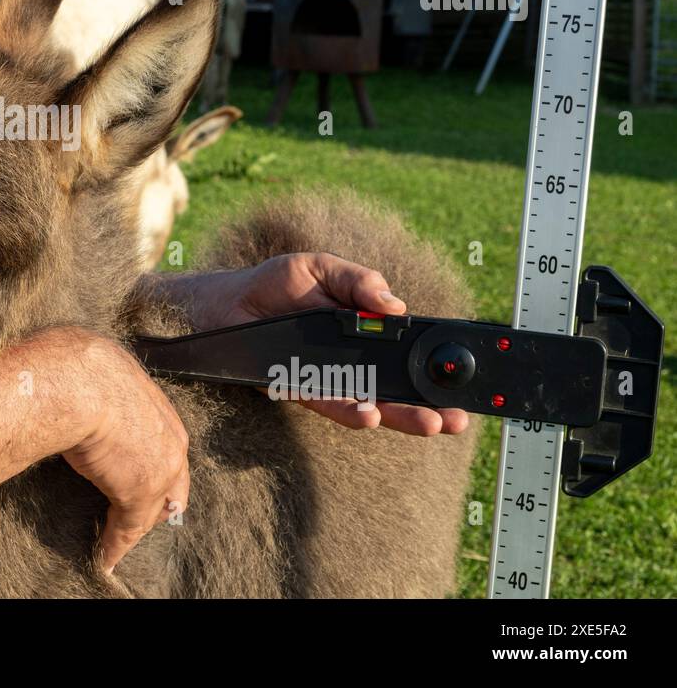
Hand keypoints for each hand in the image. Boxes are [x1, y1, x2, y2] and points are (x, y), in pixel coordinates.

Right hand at [50, 333, 189, 574]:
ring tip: (118, 542)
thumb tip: (61, 366)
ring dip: (136, 526)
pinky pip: (128, 528)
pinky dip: (114, 546)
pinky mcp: (140, 494)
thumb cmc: (78, 367)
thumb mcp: (95, 370)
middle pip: (174, 480)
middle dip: (161, 500)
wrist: (79, 381)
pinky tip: (104, 557)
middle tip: (143, 517)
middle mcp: (170, 436)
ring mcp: (160, 466)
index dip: (156, 466)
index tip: (137, 476)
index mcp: (159, 406)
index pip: (166, 445)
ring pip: (155, 506)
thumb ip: (92, 382)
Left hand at [165, 254, 469, 436]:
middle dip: (431, 403)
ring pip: (373, 403)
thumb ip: (358, 281)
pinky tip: (372, 414)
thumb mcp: (321, 267)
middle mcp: (352, 359)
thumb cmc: (275, 283)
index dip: (436, 365)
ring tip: (429, 423)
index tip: (464, 379)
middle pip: (399, 386)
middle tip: (458, 417)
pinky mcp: (302, 389)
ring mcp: (329, 377)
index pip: (408, 351)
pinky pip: (331, 403)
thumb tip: (395, 304)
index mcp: (364, 328)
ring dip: (401, 414)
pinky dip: (352, 410)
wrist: (225, 302)